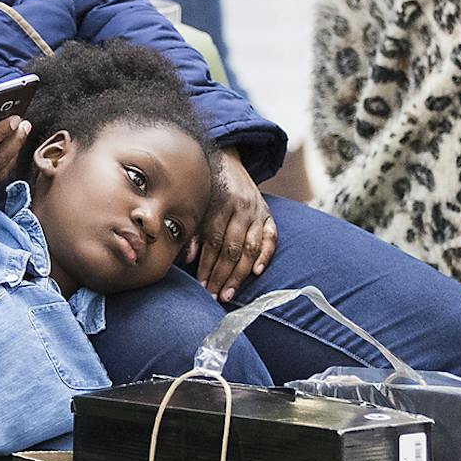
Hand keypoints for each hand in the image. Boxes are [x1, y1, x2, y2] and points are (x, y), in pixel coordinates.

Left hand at [188, 148, 277, 302]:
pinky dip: (266, 256)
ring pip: (251, 247)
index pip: (214, 242)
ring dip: (241, 274)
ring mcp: (257, 212)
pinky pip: (272, 238)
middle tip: (215, 297)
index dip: (207, 267)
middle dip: (223, 276)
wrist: (228, 164)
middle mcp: (240, 209)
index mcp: (219, 206)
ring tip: (230, 293)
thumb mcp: (197, 206)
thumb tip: (189, 259)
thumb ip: (193, 232)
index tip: (201, 287)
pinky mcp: (269, 215)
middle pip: (232, 248)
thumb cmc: (207, 192)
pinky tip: (257, 273)